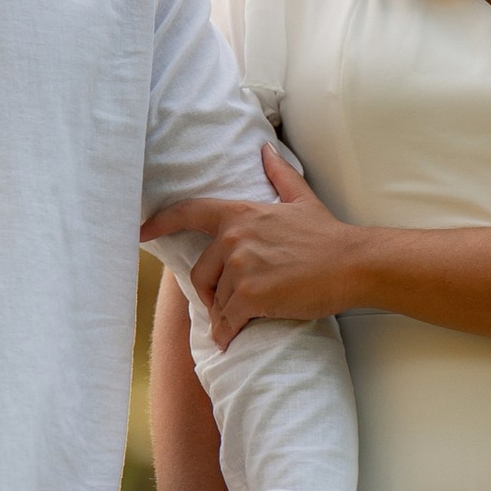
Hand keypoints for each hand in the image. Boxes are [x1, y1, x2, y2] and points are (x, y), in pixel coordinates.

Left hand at [142, 142, 362, 348]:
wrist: (352, 264)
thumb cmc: (328, 235)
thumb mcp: (301, 199)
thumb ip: (279, 175)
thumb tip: (265, 150)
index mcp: (240, 214)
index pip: (189, 213)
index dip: (159, 222)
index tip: (139, 232)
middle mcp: (234, 239)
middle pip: (201, 274)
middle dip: (209, 293)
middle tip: (226, 305)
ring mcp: (240, 268)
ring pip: (215, 300)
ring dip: (224, 314)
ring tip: (241, 322)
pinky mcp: (250, 297)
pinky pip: (226, 321)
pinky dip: (226, 334)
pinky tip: (231, 340)